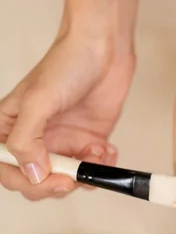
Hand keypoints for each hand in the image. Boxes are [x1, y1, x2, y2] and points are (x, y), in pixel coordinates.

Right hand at [0, 32, 134, 199]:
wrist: (105, 48)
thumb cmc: (67, 64)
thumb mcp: (38, 100)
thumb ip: (27, 139)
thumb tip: (33, 174)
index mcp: (9, 128)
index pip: (7, 170)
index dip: (26, 182)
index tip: (51, 180)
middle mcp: (35, 139)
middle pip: (36, 181)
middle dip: (57, 185)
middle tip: (75, 178)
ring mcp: (63, 141)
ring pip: (67, 178)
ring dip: (84, 175)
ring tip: (96, 154)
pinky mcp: (89, 141)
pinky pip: (92, 168)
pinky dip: (102, 167)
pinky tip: (108, 150)